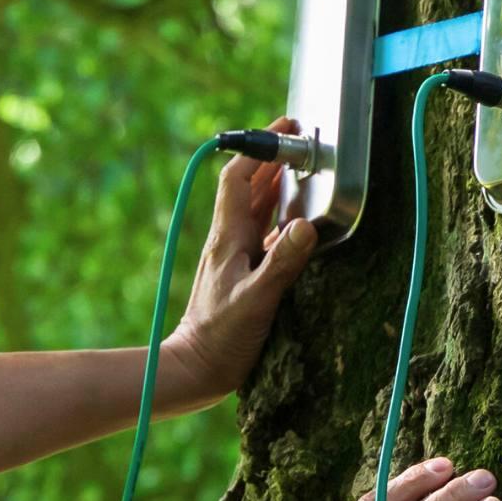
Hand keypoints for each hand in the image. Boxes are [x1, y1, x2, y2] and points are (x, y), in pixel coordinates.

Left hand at [162, 116, 320, 406]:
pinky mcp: (241, 274)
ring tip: (303, 171)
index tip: (286, 130)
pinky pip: (262, 235)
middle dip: (272, 160)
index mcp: (227, 238)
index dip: (259, 148)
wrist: (195, 369)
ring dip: (276, 187)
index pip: (238, 178)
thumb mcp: (257, 300)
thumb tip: (306, 224)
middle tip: (301, 143)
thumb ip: (283, 262)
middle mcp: (228, 241)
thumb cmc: (221, 338)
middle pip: (249, 187)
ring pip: (256, 209)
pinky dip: (280, 221)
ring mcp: (233, 256)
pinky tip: (296, 225)